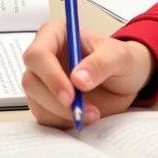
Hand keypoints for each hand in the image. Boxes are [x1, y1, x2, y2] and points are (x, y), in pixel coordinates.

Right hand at [22, 20, 153, 128]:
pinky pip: (44, 117)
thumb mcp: (119, 56)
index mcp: (55, 35)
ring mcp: (43, 81)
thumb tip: (78, 78)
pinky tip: (83, 117)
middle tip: (81, 110)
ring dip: (62, 114)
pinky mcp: (46, 103)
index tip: (70, 94)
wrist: (127, 81)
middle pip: (31, 80)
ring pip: (35, 101)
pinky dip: (63, 122)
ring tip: (92, 114)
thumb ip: (100, 64)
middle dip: (55, 100)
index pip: (37, 53)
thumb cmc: (121, 60)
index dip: (49, 75)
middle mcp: (45, 58)